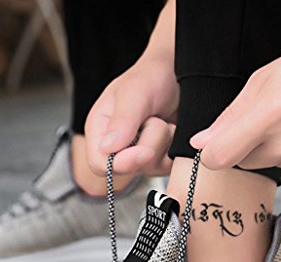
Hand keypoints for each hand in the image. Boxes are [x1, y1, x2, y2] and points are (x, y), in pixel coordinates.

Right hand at [85, 57, 177, 176]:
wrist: (180, 73)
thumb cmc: (153, 75)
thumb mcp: (135, 92)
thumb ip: (123, 120)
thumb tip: (108, 148)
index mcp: (100, 130)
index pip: (100, 164)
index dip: (121, 163)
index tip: (144, 150)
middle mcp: (116, 146)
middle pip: (128, 169)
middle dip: (148, 146)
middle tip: (154, 119)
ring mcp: (138, 155)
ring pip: (150, 168)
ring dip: (163, 143)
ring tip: (162, 120)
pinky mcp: (159, 158)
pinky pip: (166, 167)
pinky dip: (174, 148)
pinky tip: (172, 129)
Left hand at [190, 37, 280, 174]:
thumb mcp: (262, 82)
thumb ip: (228, 118)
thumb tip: (201, 143)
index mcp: (270, 115)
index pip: (220, 157)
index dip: (211, 154)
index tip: (213, 147)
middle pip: (244, 162)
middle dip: (247, 145)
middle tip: (268, 120)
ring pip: (269, 164)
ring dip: (273, 148)